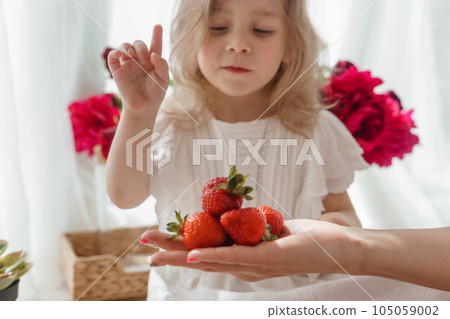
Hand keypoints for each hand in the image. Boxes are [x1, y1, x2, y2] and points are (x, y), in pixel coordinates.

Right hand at [108, 25, 169, 116]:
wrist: (144, 107)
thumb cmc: (155, 93)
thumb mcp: (164, 80)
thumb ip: (162, 66)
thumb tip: (153, 54)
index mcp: (152, 60)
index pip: (155, 45)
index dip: (156, 35)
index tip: (158, 26)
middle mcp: (139, 60)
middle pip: (138, 44)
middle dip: (141, 48)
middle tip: (145, 60)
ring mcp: (128, 64)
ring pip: (125, 47)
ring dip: (128, 47)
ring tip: (131, 54)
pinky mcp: (118, 71)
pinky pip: (112, 58)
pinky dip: (114, 53)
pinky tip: (119, 54)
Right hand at [141, 219, 361, 281]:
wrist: (342, 247)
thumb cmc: (308, 237)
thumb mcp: (272, 228)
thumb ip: (252, 226)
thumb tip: (237, 214)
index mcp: (245, 257)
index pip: (205, 253)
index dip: (179, 249)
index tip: (156, 246)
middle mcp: (246, 267)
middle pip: (200, 259)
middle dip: (170, 252)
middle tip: (142, 245)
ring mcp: (257, 266)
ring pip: (212, 259)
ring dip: (181, 254)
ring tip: (156, 250)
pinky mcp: (271, 258)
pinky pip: (237, 257)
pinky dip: (213, 256)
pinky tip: (193, 254)